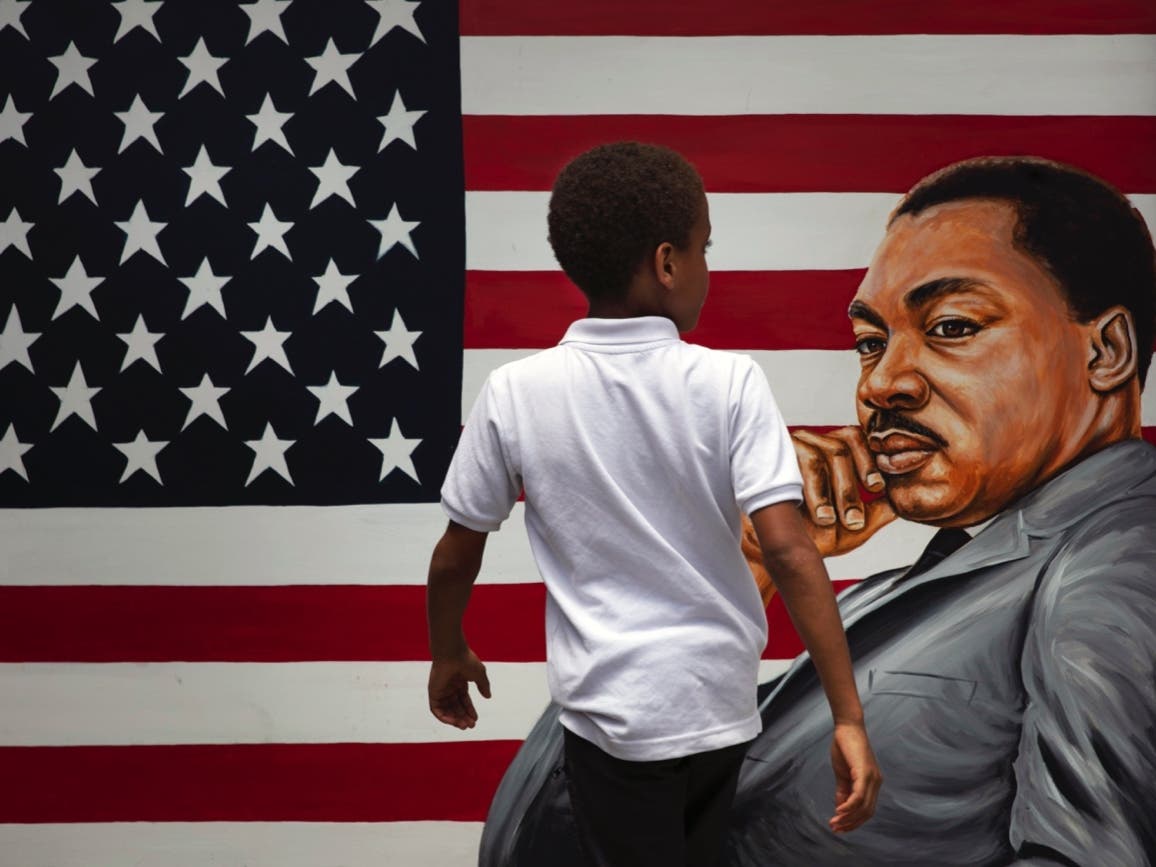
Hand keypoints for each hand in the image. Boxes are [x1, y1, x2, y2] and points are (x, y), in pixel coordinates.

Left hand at [428, 649, 490, 729]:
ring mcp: (441, 690)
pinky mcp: (433, 693)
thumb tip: (488, 696)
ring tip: (464, 726)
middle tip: (471, 726)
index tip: (476, 719)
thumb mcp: (479, 675)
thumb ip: (483, 686)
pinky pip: (436, 709)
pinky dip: (444, 717)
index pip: (464, 700)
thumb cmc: (466, 661)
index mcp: (459, 682)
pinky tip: (453, 722)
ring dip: (454, 720)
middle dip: (463, 717)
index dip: (470, 710)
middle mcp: (449, 687)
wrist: (452, 653)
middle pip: (456, 707)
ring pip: (447, 710)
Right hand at [742, 427, 896, 599]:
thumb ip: (880, 511)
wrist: (781, 551)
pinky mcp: (774, 455)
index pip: (858, 441)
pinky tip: (814, 512)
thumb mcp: (856, 526)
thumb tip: (902, 500)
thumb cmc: (816, 534)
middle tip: (852, 518)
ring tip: (829, 521)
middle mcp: (815, 442)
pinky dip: (808, 491)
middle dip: (849, 488)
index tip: (877, 487)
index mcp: (837, 451)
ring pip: (817, 458)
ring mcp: (792, 446)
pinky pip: (793, 466)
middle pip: (840, 449)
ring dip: (827, 493)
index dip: (869, 462)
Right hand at [829, 721, 882, 832]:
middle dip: (851, 823)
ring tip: (834, 822)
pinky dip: (849, 806)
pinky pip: (858, 796)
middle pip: (866, 812)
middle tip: (835, 828)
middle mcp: (876, 783)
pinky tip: (838, 810)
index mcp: (872, 783)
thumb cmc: (845, 748)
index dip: (854, 821)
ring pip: (863, 807)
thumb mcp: (843, 774)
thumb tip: (841, 808)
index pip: (866, 809)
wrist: (847, 727)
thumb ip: (843, 791)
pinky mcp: (864, 773)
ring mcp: (872, 778)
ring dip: (848, 818)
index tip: (839, 827)